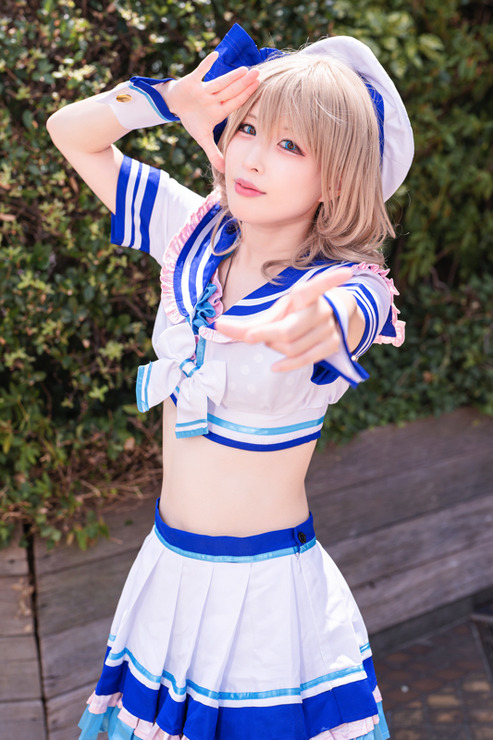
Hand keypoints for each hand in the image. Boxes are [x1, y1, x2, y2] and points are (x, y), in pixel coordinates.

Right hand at [161, 51, 259, 171]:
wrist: (175, 104)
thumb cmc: (193, 119)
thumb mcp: (202, 138)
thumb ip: (213, 153)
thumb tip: (225, 170)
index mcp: (219, 110)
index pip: (235, 103)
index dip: (246, 97)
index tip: (259, 88)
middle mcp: (214, 99)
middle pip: (231, 91)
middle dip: (244, 84)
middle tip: (259, 74)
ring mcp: (204, 90)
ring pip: (219, 82)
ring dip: (230, 77)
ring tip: (244, 70)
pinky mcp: (192, 82)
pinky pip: (200, 72)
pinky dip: (206, 65)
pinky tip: (216, 55)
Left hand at [215, 268, 355, 371]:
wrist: (327, 323)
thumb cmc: (295, 314)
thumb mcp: (276, 310)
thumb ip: (247, 322)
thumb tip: (217, 327)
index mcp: (307, 294)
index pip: (319, 286)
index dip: (331, 280)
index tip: (346, 274)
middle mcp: (322, 309)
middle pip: (287, 330)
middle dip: (264, 335)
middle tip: (251, 336)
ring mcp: (329, 329)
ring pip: (291, 347)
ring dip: (274, 348)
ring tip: (273, 341)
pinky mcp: (332, 346)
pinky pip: (305, 359)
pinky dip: (286, 365)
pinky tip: (275, 366)